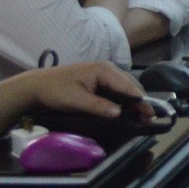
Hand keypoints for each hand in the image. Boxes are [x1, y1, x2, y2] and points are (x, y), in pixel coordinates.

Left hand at [16, 61, 144, 117]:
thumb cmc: (56, 90)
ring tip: (142, 116)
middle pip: (131, 85)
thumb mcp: (76, 100)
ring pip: (126, 88)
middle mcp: (108, 69)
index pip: (128, 85)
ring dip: (134, 101)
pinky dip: (125, 100)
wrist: (38, 86)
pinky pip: (118, 90)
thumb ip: (98, 106)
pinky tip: (128, 111)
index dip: (141, 99)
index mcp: (104, 70)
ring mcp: (105, 75)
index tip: (150, 113)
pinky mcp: (101, 82)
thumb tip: (119, 113)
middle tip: (149, 118)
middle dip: (141, 101)